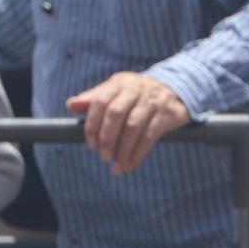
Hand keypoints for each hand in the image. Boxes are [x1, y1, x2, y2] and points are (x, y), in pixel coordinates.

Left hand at [67, 72, 190, 174]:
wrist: (178, 90)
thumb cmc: (140, 94)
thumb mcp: (118, 91)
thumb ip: (95, 98)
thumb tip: (70, 105)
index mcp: (119, 83)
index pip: (100, 102)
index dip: (93, 125)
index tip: (91, 144)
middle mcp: (136, 89)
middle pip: (116, 115)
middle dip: (107, 139)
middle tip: (104, 157)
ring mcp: (153, 101)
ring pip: (133, 127)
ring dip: (123, 149)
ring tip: (118, 165)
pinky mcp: (167, 114)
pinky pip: (150, 136)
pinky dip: (139, 153)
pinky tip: (132, 163)